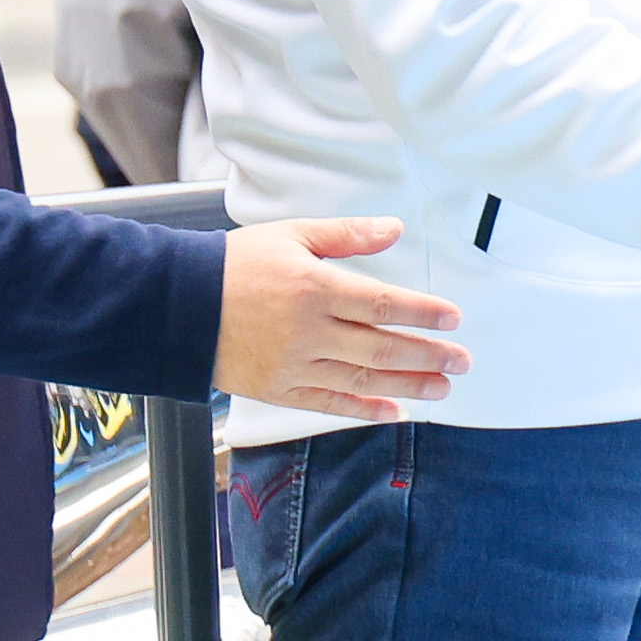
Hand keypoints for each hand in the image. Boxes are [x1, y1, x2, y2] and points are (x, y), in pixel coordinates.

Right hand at [213, 219, 467, 425]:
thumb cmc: (235, 265)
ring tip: (443, 388)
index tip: (454, 320)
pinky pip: (330, 405)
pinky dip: (365, 411)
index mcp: (315, 288)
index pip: (384, 304)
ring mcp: (293, 365)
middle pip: (381, 348)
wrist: (178, 305)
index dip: (424, 314)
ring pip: (362, 381)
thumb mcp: (292, 235)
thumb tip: (394, 228)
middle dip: (428, 356)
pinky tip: (396, 412)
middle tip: (462, 360)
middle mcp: (308, 331)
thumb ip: (347, 236)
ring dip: (408, 386)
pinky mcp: (278, 390)